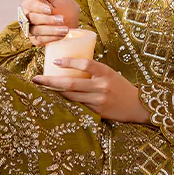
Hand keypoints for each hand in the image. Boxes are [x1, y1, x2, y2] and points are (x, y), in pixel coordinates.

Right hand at [18, 0, 79, 45]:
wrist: (73, 22)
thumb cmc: (63, 6)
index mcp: (30, 3)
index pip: (30, 5)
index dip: (40, 7)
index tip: (50, 9)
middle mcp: (28, 16)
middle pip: (34, 18)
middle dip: (49, 20)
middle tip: (62, 19)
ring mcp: (31, 29)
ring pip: (37, 30)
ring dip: (52, 30)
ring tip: (65, 29)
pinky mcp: (35, 40)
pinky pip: (40, 40)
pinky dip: (51, 38)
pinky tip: (61, 36)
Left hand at [32, 59, 150, 122]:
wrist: (137, 105)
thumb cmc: (120, 86)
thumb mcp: (109, 74)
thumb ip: (93, 71)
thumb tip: (68, 66)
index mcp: (105, 72)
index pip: (85, 64)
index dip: (69, 62)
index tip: (55, 62)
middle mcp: (101, 86)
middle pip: (71, 83)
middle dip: (51, 81)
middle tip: (36, 79)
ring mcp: (99, 100)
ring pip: (71, 96)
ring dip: (55, 92)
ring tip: (42, 88)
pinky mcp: (97, 112)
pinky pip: (78, 106)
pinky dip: (66, 102)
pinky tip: (56, 99)